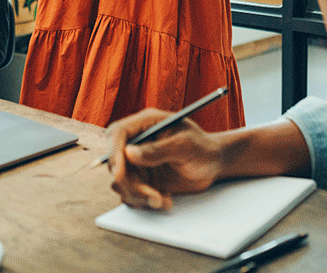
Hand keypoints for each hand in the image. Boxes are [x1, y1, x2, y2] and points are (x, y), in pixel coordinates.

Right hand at [105, 108, 224, 209]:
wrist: (213, 165)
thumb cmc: (203, 148)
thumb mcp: (185, 145)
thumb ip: (158, 149)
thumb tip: (129, 152)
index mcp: (146, 123)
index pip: (117, 133)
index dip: (113, 153)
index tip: (120, 174)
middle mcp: (138, 142)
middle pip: (115, 162)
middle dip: (130, 183)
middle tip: (153, 196)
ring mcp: (138, 162)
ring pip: (121, 182)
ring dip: (138, 196)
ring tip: (163, 200)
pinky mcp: (142, 179)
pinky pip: (130, 194)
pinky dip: (143, 202)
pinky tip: (164, 200)